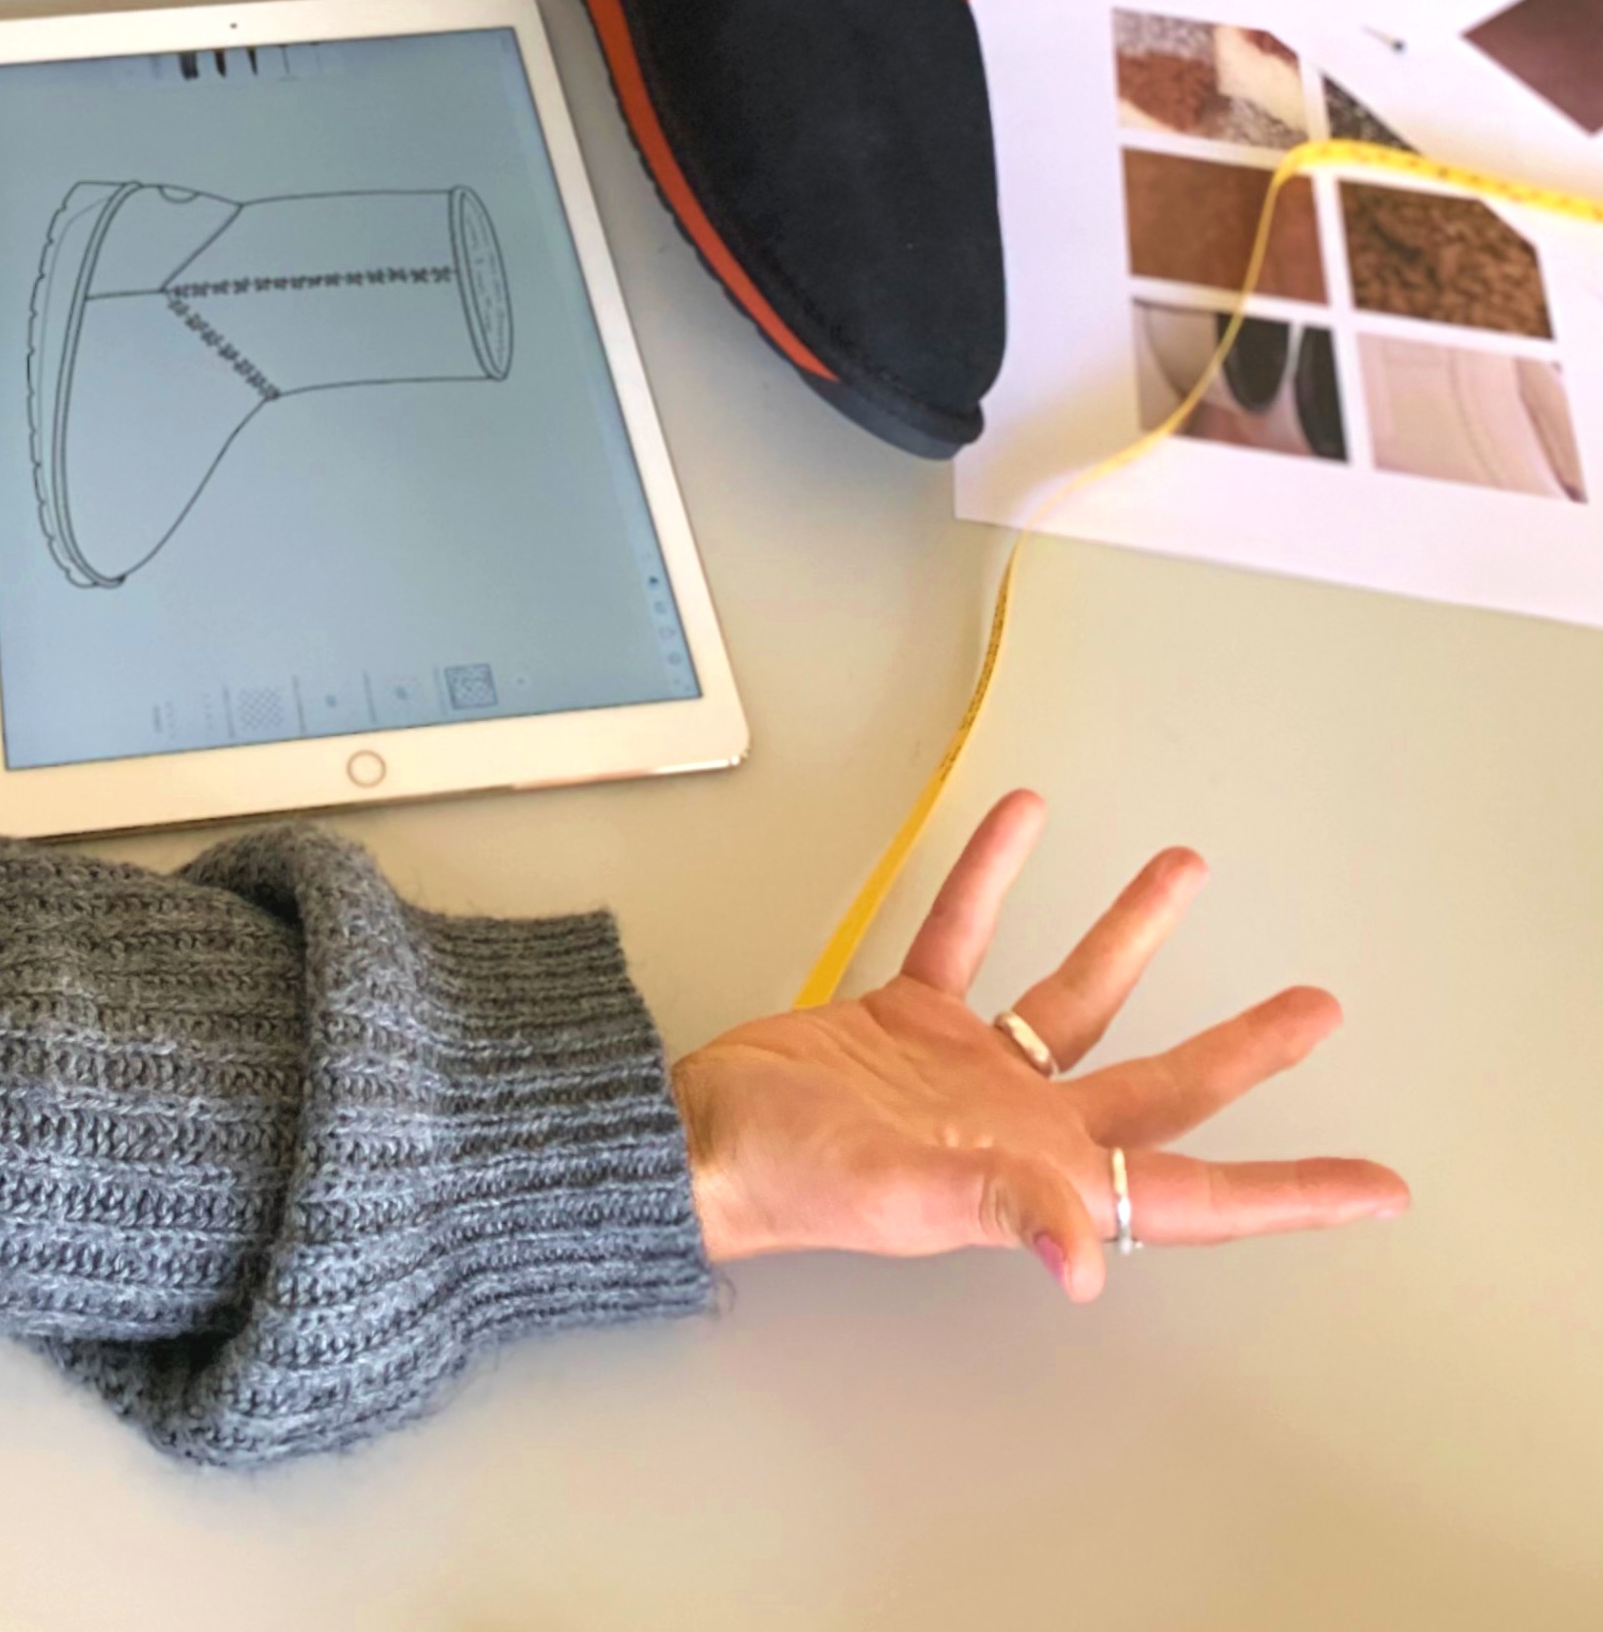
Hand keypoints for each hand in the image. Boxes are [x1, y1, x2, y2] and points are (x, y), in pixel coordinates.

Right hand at [672, 790, 1407, 1301]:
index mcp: (1046, 1172)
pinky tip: (1019, 821)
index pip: (1194, 1191)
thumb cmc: (793, 1177)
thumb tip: (1082, 1257)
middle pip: (1165, 1082)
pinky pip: (968, 933)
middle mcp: (1025, 1123)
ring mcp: (970, 1070)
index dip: (1291, 1195)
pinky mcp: (909, 1018)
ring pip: (1078, 992)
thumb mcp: (907, 1191)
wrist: (703, 1130)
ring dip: (1130, 929)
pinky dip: (992, 875)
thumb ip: (1003, 1205)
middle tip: (1314, 1010)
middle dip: (1247, 1049)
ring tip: (1180, 868)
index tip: (1374, 1191)